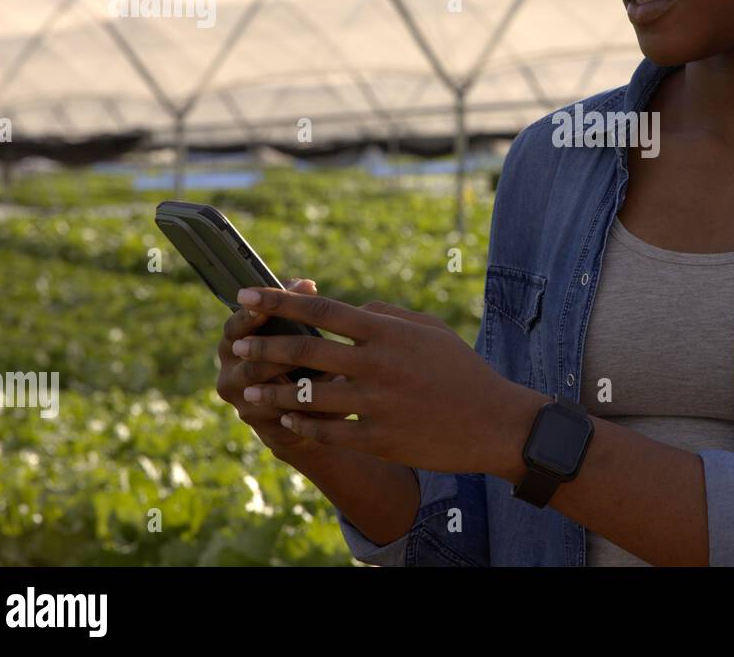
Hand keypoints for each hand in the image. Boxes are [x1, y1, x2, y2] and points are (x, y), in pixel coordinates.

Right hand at [216, 278, 351, 460]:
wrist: (302, 412)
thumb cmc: (300, 359)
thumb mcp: (296, 332)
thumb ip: (296, 307)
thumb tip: (307, 284)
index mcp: (234, 342)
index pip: (234, 325)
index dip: (250, 313)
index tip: (264, 304)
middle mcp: (230, 371)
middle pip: (243, 354)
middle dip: (271, 344)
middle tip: (300, 340)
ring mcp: (242, 400)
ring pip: (259, 385)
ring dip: (289, 374)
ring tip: (323, 365)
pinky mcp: (259, 423)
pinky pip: (278, 411)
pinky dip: (303, 400)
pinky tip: (330, 391)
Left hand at [228, 287, 545, 476]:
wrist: (494, 422)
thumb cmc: (461, 370)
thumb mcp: (429, 330)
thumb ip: (387, 315)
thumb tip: (352, 309)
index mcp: (388, 331)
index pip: (323, 309)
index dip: (280, 301)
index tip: (246, 294)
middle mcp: (378, 364)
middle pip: (306, 351)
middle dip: (265, 347)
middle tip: (239, 346)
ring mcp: (377, 403)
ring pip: (308, 396)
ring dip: (274, 393)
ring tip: (251, 392)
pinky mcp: (379, 439)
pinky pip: (328, 431)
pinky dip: (302, 424)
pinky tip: (287, 420)